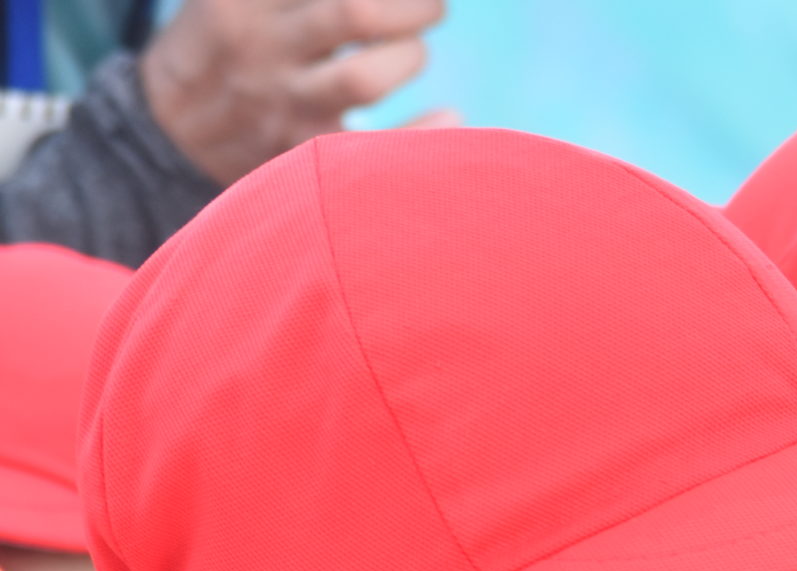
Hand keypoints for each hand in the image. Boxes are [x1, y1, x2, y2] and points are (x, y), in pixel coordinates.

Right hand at [142, 0, 448, 185]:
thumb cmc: (225, 41)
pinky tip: (450, 114)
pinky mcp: (301, 151)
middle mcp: (261, 43)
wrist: (168, 130)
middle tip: (434, 6)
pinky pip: (373, 148)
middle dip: (417, 6)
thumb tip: (374, 0)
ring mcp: (281, 101)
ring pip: (365, 77)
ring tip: (413, 51)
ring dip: (411, 57)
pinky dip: (424, 132)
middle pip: (357, 13)